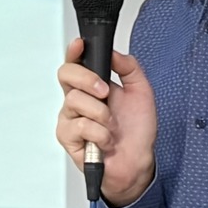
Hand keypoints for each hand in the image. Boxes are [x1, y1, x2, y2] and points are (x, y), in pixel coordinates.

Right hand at [55, 39, 157, 205]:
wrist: (137, 162)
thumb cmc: (137, 132)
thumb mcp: (141, 92)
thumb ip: (129, 67)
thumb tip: (114, 53)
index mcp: (92, 86)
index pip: (76, 63)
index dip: (74, 51)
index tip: (80, 45)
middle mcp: (78, 99)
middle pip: (66, 74)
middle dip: (88, 79)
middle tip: (105, 92)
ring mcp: (70, 118)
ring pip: (75, 100)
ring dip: (101, 114)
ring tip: (111, 126)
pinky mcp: (68, 137)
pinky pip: (80, 125)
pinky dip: (99, 133)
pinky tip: (105, 140)